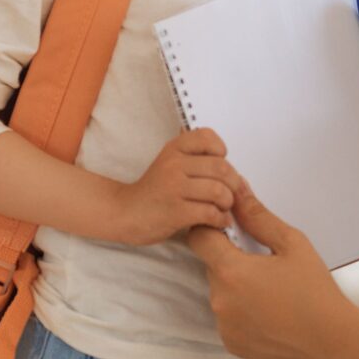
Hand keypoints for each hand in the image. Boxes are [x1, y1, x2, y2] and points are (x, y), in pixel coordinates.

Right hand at [112, 129, 247, 244]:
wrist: (125, 212)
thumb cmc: (154, 191)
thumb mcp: (169, 163)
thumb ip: (194, 159)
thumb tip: (230, 169)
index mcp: (174, 149)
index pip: (207, 137)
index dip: (221, 151)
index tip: (220, 166)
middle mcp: (174, 164)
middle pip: (221, 167)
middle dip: (233, 184)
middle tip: (231, 194)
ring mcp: (174, 188)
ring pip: (218, 191)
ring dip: (228, 203)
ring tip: (224, 209)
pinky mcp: (175, 212)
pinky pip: (210, 213)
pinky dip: (221, 219)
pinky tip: (219, 221)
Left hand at [187, 186, 358, 358]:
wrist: (332, 340)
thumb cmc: (316, 290)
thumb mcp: (292, 244)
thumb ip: (258, 217)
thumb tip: (237, 194)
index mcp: (231, 271)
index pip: (199, 238)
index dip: (211, 227)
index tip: (231, 229)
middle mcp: (219, 300)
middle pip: (211, 266)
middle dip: (231, 259)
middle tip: (264, 263)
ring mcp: (224, 325)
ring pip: (220, 293)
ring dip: (236, 286)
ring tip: (270, 290)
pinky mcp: (231, 344)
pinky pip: (228, 318)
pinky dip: (242, 311)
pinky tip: (269, 311)